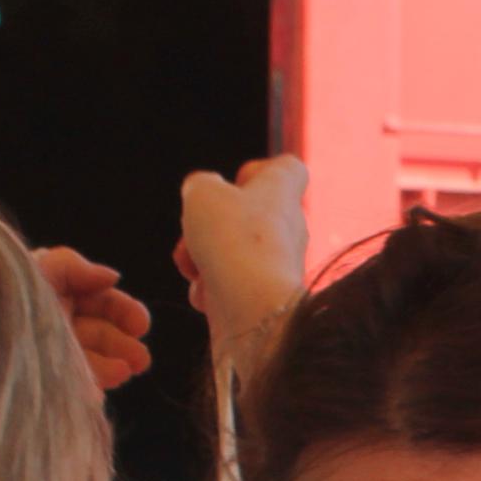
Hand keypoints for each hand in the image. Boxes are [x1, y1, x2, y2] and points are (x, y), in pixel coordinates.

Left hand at [30, 247, 153, 394]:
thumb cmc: (1, 296)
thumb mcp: (39, 269)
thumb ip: (74, 267)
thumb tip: (112, 275)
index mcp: (54, 293)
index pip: (99, 299)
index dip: (123, 310)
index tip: (141, 325)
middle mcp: (54, 323)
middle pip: (100, 332)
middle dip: (124, 342)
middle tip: (142, 358)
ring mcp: (49, 353)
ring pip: (93, 360)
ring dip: (115, 364)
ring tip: (127, 370)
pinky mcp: (45, 382)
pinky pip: (76, 385)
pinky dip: (95, 384)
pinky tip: (105, 386)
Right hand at [178, 156, 310, 387]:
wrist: (254, 311)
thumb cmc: (233, 241)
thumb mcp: (203, 192)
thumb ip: (200, 185)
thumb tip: (203, 199)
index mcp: (283, 192)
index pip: (288, 169)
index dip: (257, 170)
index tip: (234, 182)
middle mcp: (287, 228)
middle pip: (245, 215)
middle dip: (207, 223)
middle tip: (193, 232)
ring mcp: (276, 267)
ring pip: (230, 253)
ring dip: (200, 258)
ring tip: (193, 268)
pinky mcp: (262, 300)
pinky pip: (229, 288)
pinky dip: (211, 290)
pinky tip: (206, 297)